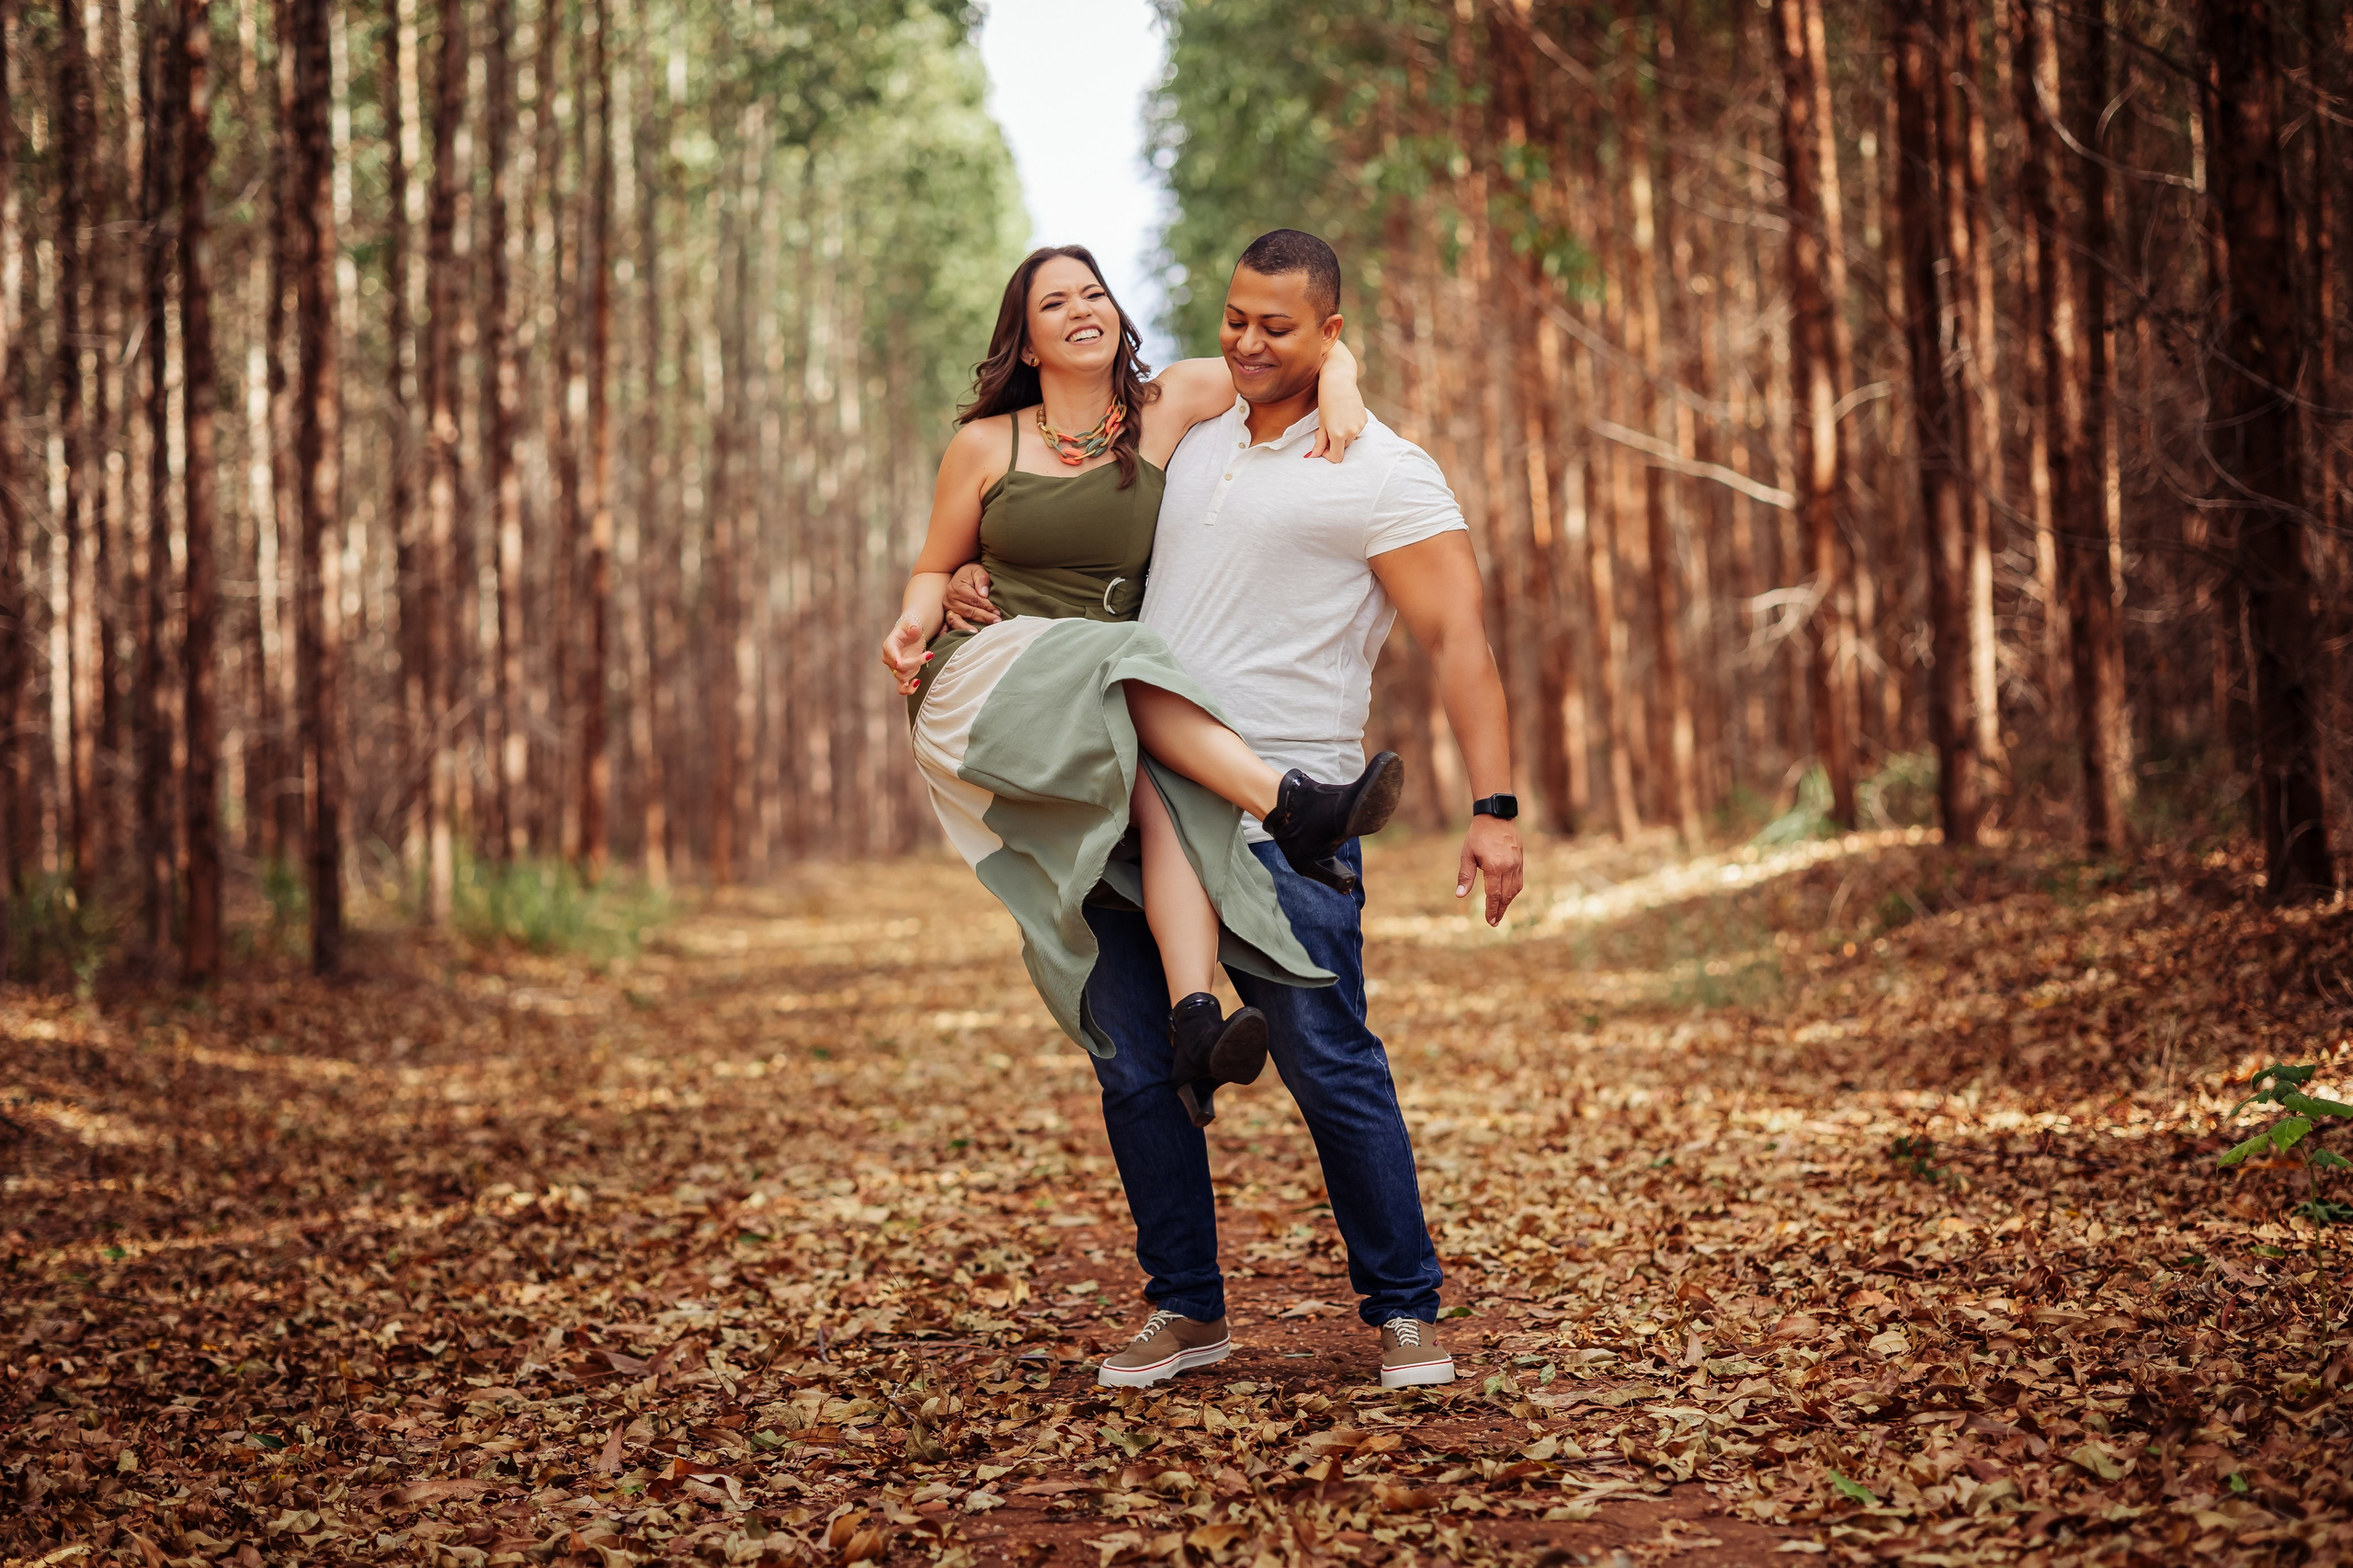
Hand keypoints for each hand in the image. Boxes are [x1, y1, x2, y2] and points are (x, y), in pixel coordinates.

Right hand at [880, 617, 931, 695]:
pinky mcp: (903, 674)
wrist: (912, 634)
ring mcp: (895, 668)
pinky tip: (918, 683)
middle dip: (916, 662)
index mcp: (889, 645)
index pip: (890, 654)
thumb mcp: (912, 622)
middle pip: (899, 668)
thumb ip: (912, 625)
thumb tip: (914, 630)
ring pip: (903, 677)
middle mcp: (889, 659)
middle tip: (930, 654)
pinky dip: (909, 689)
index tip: (900, 663)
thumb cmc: (910, 627)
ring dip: (916, 670)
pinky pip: (902, 688)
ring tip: (927, 656)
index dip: (895, 659)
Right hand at [943, 562, 999, 630]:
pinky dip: (955, 631)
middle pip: (968, 611)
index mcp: (957, 588)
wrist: (962, 575)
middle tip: (996, 622)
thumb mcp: (978, 571)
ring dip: (968, 628)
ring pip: (958, 620)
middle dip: (983, 617)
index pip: (974, 600)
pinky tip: (962, 637)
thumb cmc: (972, 574)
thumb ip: (982, 579)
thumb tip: (984, 593)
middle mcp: (950, 599)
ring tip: (979, 633)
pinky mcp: (948, 615)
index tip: (997, 611)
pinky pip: (950, 625)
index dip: (987, 606)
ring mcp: (948, 609)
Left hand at [1309, 339, 1366, 461]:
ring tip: (1333, 420)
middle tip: (1324, 429)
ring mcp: (1360, 426)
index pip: (1336, 457)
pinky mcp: (1364, 419)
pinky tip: (1343, 414)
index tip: (1321, 447)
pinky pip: (1356, 430)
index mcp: (1338, 434)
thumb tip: (1312, 456)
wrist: (1339, 380)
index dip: (1327, 455)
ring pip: (1350, 439)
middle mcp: (1351, 432)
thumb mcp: (1321, 422)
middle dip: (1333, 443)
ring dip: (1341, 435)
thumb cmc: (1326, 400)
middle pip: (1343, 448)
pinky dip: (1349, 427)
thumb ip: (1319, 442)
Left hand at [1455, 815, 1523, 926]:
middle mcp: (1509, 867)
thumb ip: (1465, 876)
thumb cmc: (1478, 835)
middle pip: (1506, 896)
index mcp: (1494, 867)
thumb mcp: (1467, 854)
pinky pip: (1519, 881)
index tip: (1489, 921)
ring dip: (1507, 903)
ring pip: (1514, 890)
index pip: (1494, 895)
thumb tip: (1460, 895)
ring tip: (1500, 912)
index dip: (1491, 909)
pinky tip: (1507, 896)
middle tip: (1494, 922)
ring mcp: (1517, 864)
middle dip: (1500, 910)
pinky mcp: (1520, 860)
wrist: (1496, 816)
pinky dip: (1513, 892)